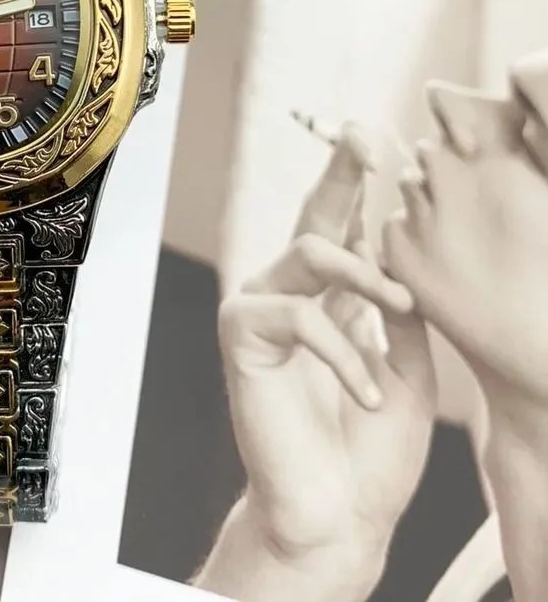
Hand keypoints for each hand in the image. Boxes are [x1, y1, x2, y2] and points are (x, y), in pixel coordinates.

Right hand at [198, 129, 436, 600]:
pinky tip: (369, 395)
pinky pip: (299, 317)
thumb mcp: (410, 368)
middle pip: (314, 214)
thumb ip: (399, 309)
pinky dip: (345, 354)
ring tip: (403, 308)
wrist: (338, 516)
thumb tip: (402, 246)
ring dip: (365, 274)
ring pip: (310, 252)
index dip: (354, 179)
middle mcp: (289, 292)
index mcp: (328, 298)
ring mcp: (260, 309)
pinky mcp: (242, 335)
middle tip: (364, 136)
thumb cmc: (373, 450)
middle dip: (341, 172)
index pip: (341, 226)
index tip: (375, 139)